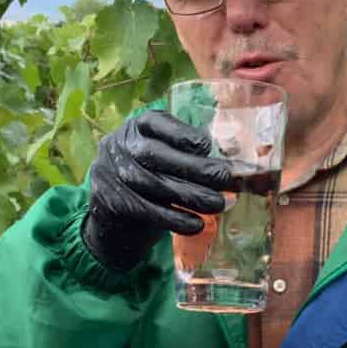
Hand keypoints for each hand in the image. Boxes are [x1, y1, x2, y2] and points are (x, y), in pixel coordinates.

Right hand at [81, 111, 233, 270]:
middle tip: (225, 179)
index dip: (182, 134)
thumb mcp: (163, 157)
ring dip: (191, 196)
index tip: (206, 146)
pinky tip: (197, 224)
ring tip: (218, 204)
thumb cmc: (151, 178)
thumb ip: (189, 155)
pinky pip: (148, 210)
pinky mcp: (112, 201)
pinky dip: (175, 219)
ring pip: (155, 185)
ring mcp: (112, 173)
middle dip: (196, 168)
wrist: (112, 214)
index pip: (157, 123)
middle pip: (158, 155)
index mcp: (136, 127)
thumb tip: (234, 166)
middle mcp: (120, 145)